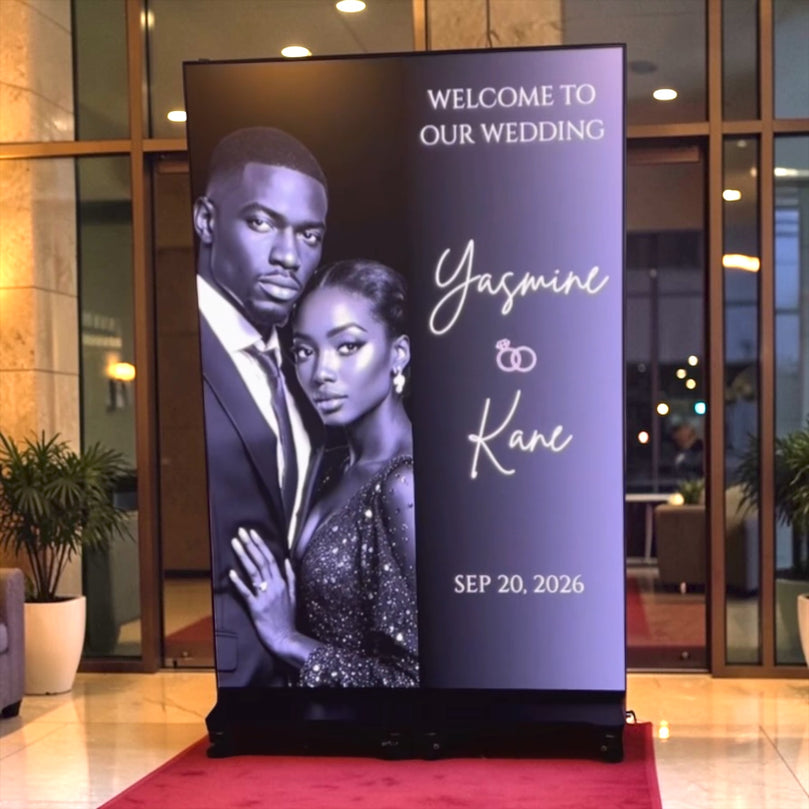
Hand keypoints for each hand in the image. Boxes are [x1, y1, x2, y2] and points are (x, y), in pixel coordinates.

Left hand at [228, 527, 296, 655]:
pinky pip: (247, 592)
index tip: (252, 533)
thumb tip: (287, 561)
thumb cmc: (289, 618)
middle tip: (241, 531)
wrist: (285, 638)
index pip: (270, 558)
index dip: (260, 545)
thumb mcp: (294, 595)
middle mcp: (274, 586)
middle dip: (250, 544)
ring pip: (253, 572)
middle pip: (261, 561)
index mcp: (282, 582)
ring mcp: (265, 596)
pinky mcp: (256, 607)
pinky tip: (231, 571)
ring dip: (243, 556)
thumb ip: (291, 577)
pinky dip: (239, 582)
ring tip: (235, 543)